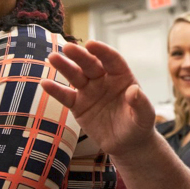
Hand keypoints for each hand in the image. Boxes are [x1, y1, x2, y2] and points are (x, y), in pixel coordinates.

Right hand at [42, 41, 156, 156]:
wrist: (127, 144)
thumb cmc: (139, 125)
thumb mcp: (144, 116)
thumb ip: (140, 103)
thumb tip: (134, 90)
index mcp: (121, 76)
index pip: (111, 60)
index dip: (102, 51)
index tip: (91, 44)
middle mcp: (103, 79)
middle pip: (90, 64)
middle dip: (79, 55)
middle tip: (67, 47)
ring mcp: (89, 91)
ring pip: (75, 76)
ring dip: (64, 66)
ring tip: (53, 58)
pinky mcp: (78, 105)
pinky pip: (66, 96)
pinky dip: (56, 90)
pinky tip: (45, 83)